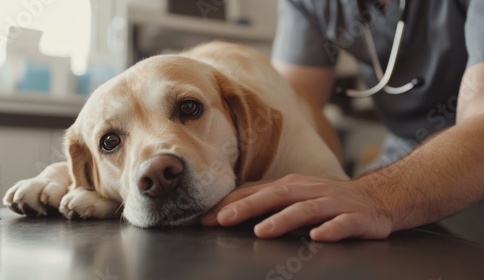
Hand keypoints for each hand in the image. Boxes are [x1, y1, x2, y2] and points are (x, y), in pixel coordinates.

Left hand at [201, 174, 393, 241]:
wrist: (377, 198)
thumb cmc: (328, 198)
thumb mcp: (297, 195)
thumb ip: (269, 201)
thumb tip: (230, 208)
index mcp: (293, 185)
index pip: (257, 191)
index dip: (232, 203)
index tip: (206, 217)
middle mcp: (310, 190)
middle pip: (276, 195)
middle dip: (248, 207)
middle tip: (223, 219)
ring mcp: (333, 203)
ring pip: (305, 210)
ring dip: (283, 219)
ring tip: (262, 231)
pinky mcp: (355, 218)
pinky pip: (342, 224)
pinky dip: (330, 229)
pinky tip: (318, 237)